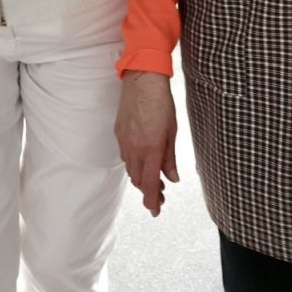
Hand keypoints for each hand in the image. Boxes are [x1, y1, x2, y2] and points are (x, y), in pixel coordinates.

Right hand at [116, 70, 178, 216]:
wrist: (142, 80)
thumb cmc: (161, 103)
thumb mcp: (172, 131)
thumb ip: (170, 158)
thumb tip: (172, 178)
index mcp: (150, 149)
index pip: (150, 183)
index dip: (153, 200)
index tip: (155, 211)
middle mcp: (134, 148)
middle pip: (139, 180)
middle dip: (149, 192)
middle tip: (161, 199)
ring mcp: (124, 141)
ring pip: (131, 169)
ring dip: (142, 179)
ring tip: (155, 183)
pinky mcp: (119, 133)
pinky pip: (125, 156)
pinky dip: (134, 165)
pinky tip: (143, 164)